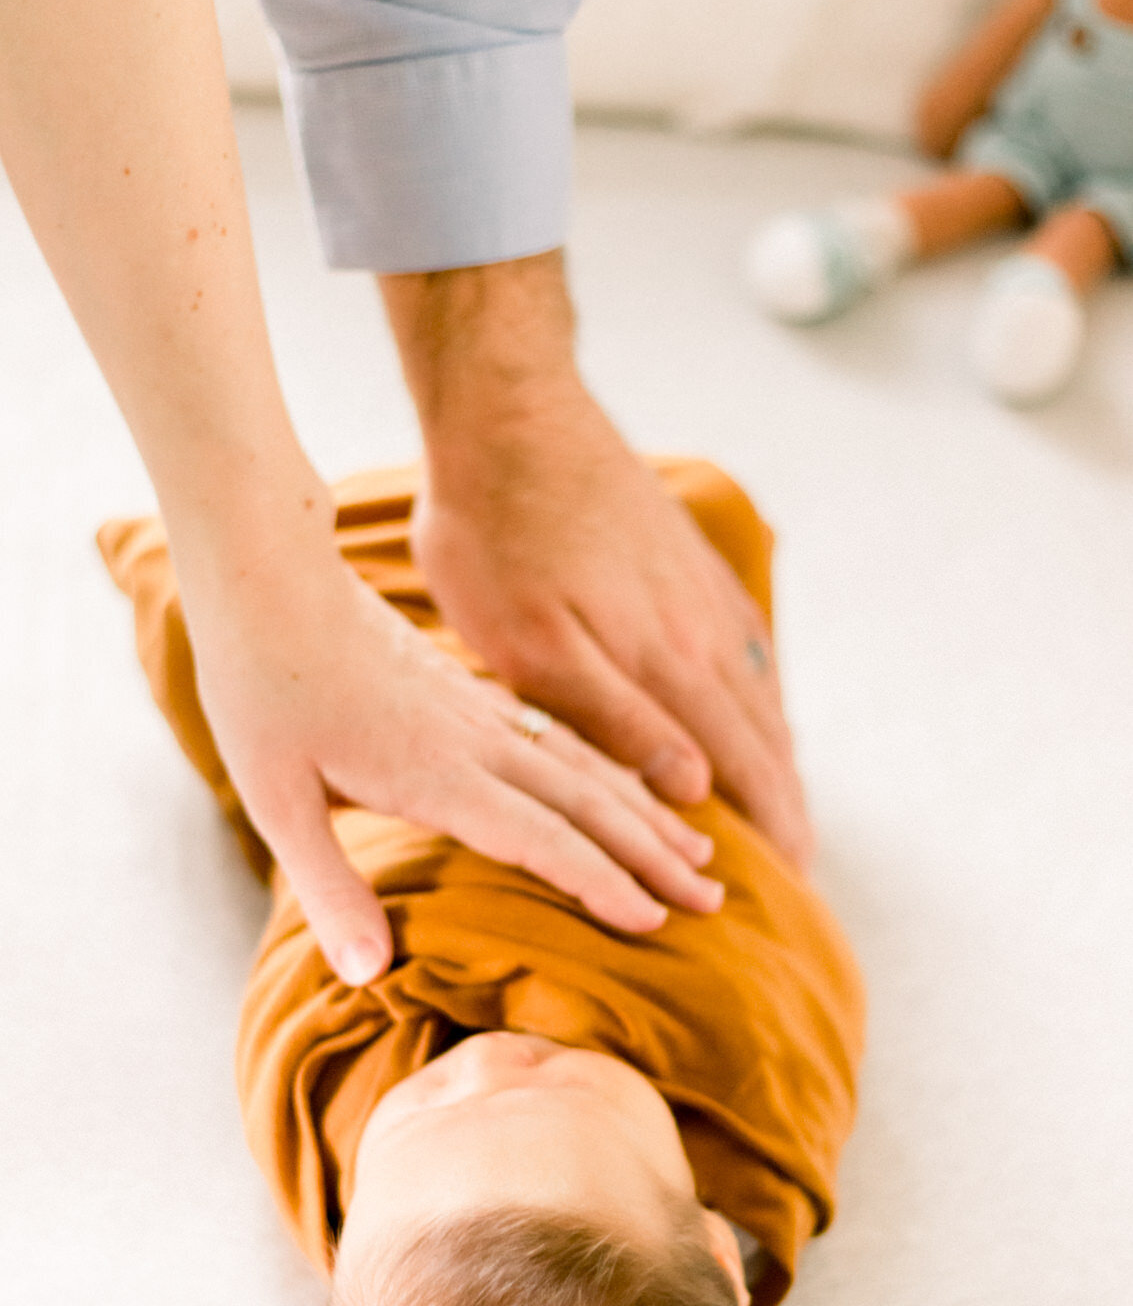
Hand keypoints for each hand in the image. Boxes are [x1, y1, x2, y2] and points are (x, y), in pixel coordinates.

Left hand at [179, 493, 723, 985]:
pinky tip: (638, 789)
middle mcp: (475, 740)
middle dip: (655, 854)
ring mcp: (482, 713)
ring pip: (587, 766)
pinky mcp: (477, 695)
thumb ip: (327, 888)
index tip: (654, 920)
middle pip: (586, 801)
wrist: (268, 581)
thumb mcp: (274, 800)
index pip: (538, 834)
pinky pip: (566, 737)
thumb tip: (367, 976)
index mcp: (432, 770)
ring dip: (649, 812)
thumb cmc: (260, 692)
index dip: (599, 879)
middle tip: (715, 899)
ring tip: (703, 849)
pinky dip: (615, 769)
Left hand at [412, 387, 813, 868]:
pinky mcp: (691, 563)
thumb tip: (694, 788)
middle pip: (764, 743)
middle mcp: (705, 633)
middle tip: (800, 878)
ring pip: (759, 697)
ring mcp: (704, 594)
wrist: (510, 410)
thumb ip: (615, 719)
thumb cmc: (496, 534)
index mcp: (668, 664)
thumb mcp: (529, 643)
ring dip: (780, 764)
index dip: (768, 839)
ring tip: (790, 815)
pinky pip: (747, 650)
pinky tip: (761, 716)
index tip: (790, 896)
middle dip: (786, 816)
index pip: (742, 774)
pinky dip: (763, 700)